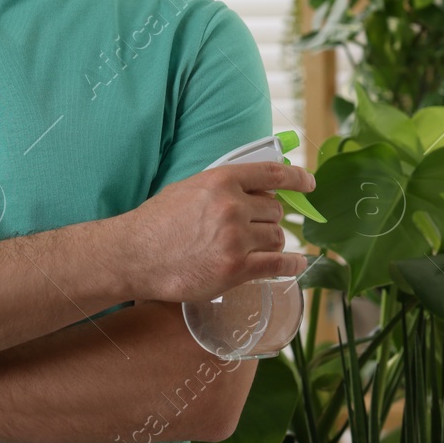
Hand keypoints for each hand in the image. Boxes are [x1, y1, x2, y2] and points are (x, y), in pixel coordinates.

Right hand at [121, 159, 315, 302]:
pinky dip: (291, 264)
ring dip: (271, 242)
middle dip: (267, 220)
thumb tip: (255, 192)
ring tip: (255, 248)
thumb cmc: (155, 223)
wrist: (134, 255)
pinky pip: (280, 263)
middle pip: (276, 211)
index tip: (308, 183)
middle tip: (251, 229)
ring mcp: (236, 238)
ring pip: (278, 236)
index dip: (297, 178)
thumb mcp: (187, 189)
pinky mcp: (237, 268)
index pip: (272, 174)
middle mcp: (232, 206)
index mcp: (220, 180)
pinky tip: (293, 264)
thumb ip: (221, 188)